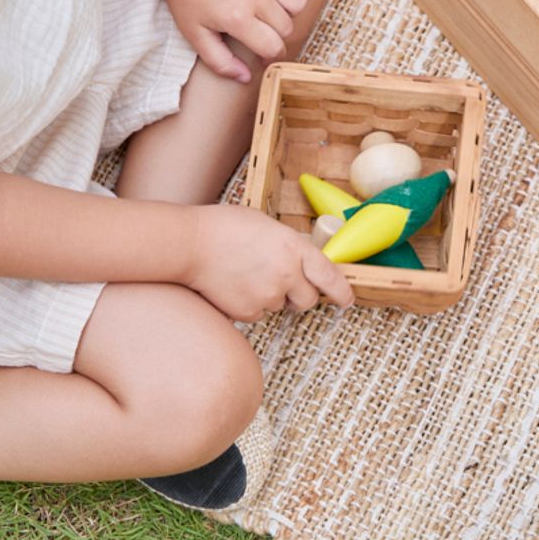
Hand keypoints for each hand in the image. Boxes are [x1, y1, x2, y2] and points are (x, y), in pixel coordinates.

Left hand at [155, 0, 308, 82]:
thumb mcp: (194, 35)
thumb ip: (220, 61)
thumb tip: (245, 78)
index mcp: (238, 18)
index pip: (274, 47)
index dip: (270, 56)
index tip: (261, 53)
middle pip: (288, 27)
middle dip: (277, 36)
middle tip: (261, 32)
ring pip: (299, 1)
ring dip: (289, 10)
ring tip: (273, 9)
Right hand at [183, 204, 354, 322]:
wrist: (191, 243)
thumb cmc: (225, 227)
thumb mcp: (266, 226)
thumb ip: (288, 246)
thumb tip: (298, 262)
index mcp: (294, 248)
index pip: (329, 276)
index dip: (342, 291)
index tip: (347, 299)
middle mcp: (287, 273)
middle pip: (308, 300)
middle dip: (299, 295)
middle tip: (281, 282)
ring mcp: (268, 294)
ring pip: (279, 306)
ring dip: (270, 296)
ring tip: (246, 274)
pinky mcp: (248, 311)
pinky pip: (257, 314)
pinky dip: (249, 303)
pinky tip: (234, 284)